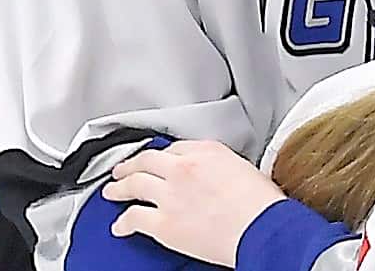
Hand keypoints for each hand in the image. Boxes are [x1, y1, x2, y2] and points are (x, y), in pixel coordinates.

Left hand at [101, 139, 285, 267]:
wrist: (260, 227)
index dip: (162, 155)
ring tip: (112, 191)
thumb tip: (214, 175)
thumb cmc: (261, 204)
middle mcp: (184, 168)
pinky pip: (134, 218)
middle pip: (147, 160)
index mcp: (207, 151)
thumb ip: (221, 166)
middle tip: (123, 168)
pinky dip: (123, 222)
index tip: (158, 160)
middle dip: (131, 164)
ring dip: (119, 187)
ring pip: (134, 184)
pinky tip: (119, 225)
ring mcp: (170, 194)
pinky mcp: (163, 222)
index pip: (175, 148)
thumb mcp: (244, 168)